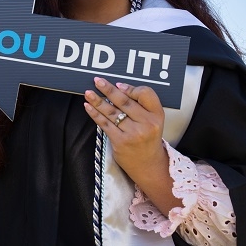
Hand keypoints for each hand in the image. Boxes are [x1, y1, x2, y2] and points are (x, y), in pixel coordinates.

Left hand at [84, 77, 180, 212]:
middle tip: (97, 81)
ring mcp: (133, 133)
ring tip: (88, 92)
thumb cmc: (148, 137)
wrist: (148, 164)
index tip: (119, 84)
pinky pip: (105, 124)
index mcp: (157, 115)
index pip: (146, 94)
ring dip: (98, 101)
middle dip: (109, 90)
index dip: (131, 88)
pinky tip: (88, 106)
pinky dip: (95, 114)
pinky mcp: (120, 142)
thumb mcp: (153, 120)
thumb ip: (141, 105)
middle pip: (125, 102)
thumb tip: (118, 87)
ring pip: (112, 112)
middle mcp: (147, 123)